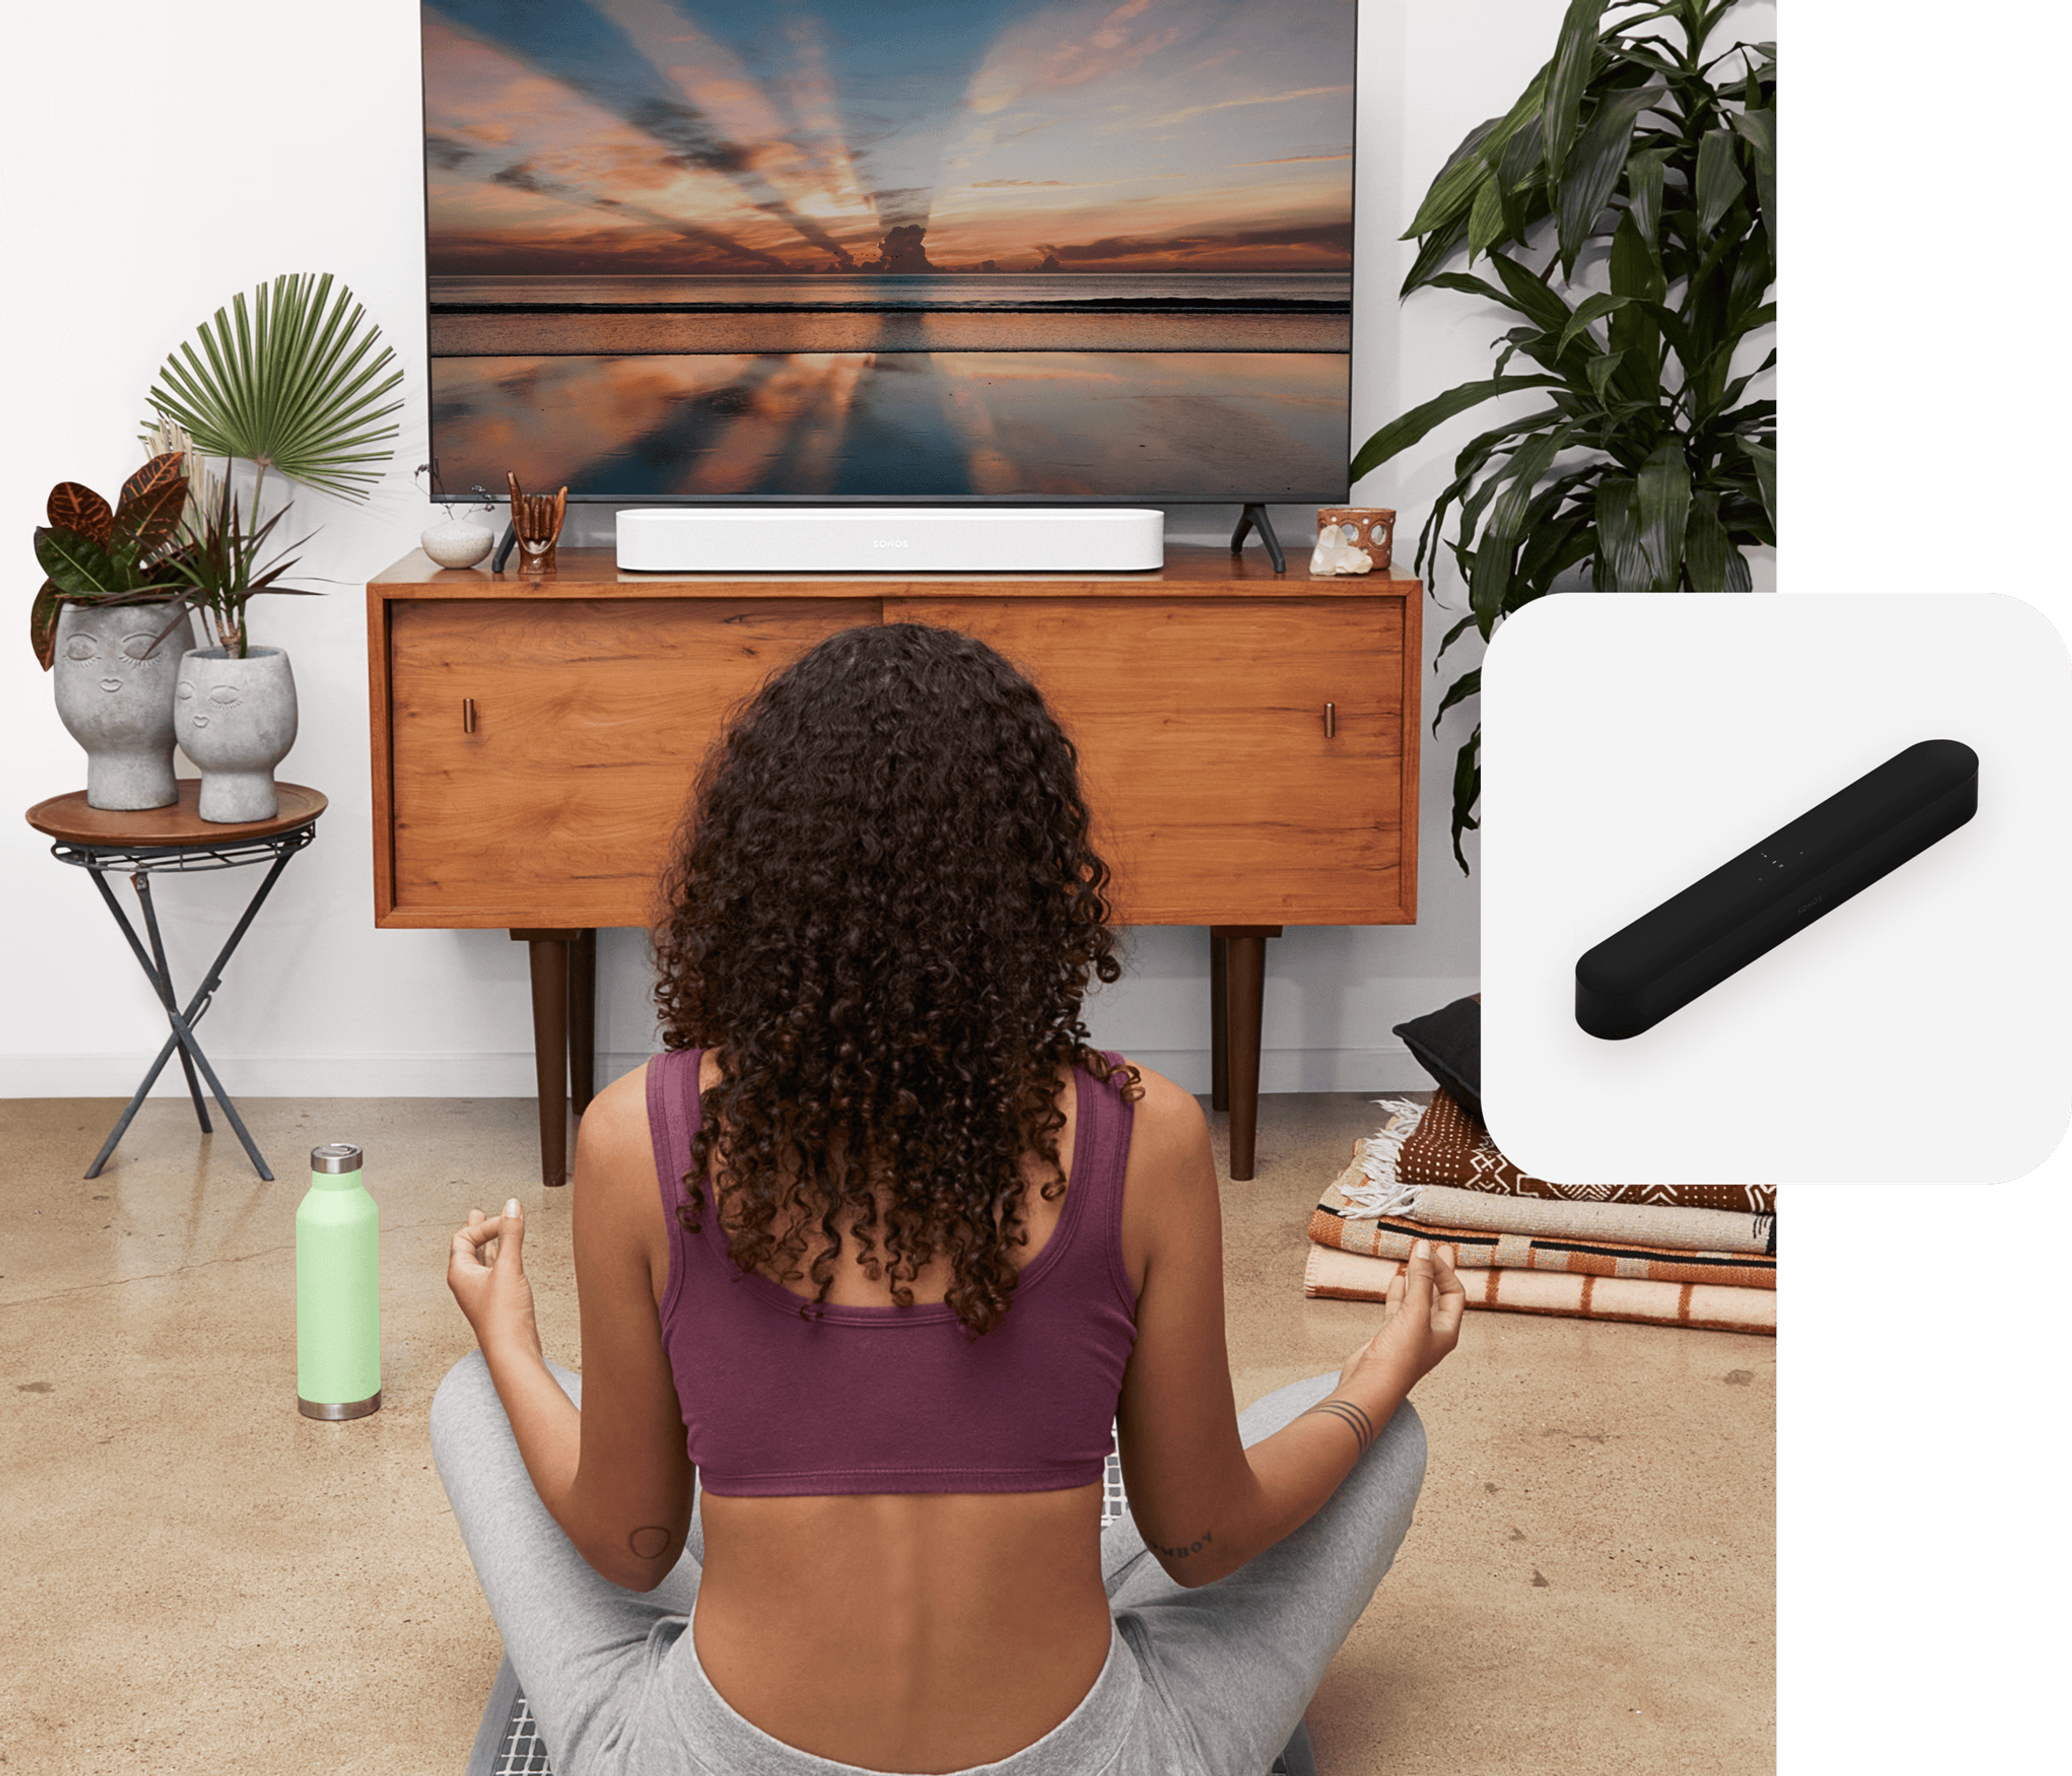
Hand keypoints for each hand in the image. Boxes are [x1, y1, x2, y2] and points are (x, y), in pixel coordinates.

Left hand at [447, 1198, 542, 1361]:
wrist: (512, 1349)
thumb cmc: (503, 1317)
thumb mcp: (509, 1267)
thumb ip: (511, 1234)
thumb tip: (512, 1205)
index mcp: (460, 1273)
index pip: (464, 1238)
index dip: (483, 1225)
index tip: (506, 1221)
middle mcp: (467, 1281)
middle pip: (469, 1248)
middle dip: (478, 1230)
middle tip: (478, 1213)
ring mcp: (482, 1291)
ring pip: (484, 1260)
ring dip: (491, 1242)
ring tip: (495, 1230)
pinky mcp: (497, 1299)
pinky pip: (496, 1271)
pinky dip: (502, 1257)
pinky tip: (509, 1255)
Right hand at [1338, 1239, 1465, 1393]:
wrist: (1371, 1386)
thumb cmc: (1399, 1357)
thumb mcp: (1415, 1313)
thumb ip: (1420, 1279)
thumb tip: (1423, 1248)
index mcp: (1447, 1331)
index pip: (1453, 1293)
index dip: (1444, 1271)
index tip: (1428, 1251)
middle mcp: (1432, 1333)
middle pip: (1439, 1295)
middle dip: (1439, 1272)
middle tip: (1440, 1249)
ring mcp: (1411, 1335)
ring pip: (1418, 1301)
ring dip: (1417, 1280)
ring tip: (1415, 1261)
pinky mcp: (1391, 1336)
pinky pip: (1399, 1309)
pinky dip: (1399, 1293)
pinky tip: (1396, 1280)